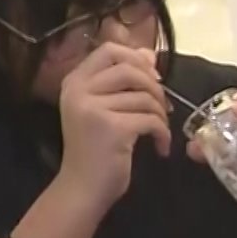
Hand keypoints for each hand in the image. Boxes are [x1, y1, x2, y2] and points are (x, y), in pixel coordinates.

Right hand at [58, 43, 171, 209]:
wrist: (82, 188)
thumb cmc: (93, 149)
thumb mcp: (102, 108)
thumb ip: (121, 80)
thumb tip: (149, 53)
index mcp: (74, 82)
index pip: (108, 49)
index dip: (135, 58)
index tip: (150, 78)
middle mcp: (79, 90)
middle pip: (129, 69)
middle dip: (154, 86)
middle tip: (161, 107)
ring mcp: (93, 108)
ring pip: (144, 96)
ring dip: (161, 114)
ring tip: (159, 130)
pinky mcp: (112, 128)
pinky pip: (150, 119)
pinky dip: (163, 133)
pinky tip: (160, 147)